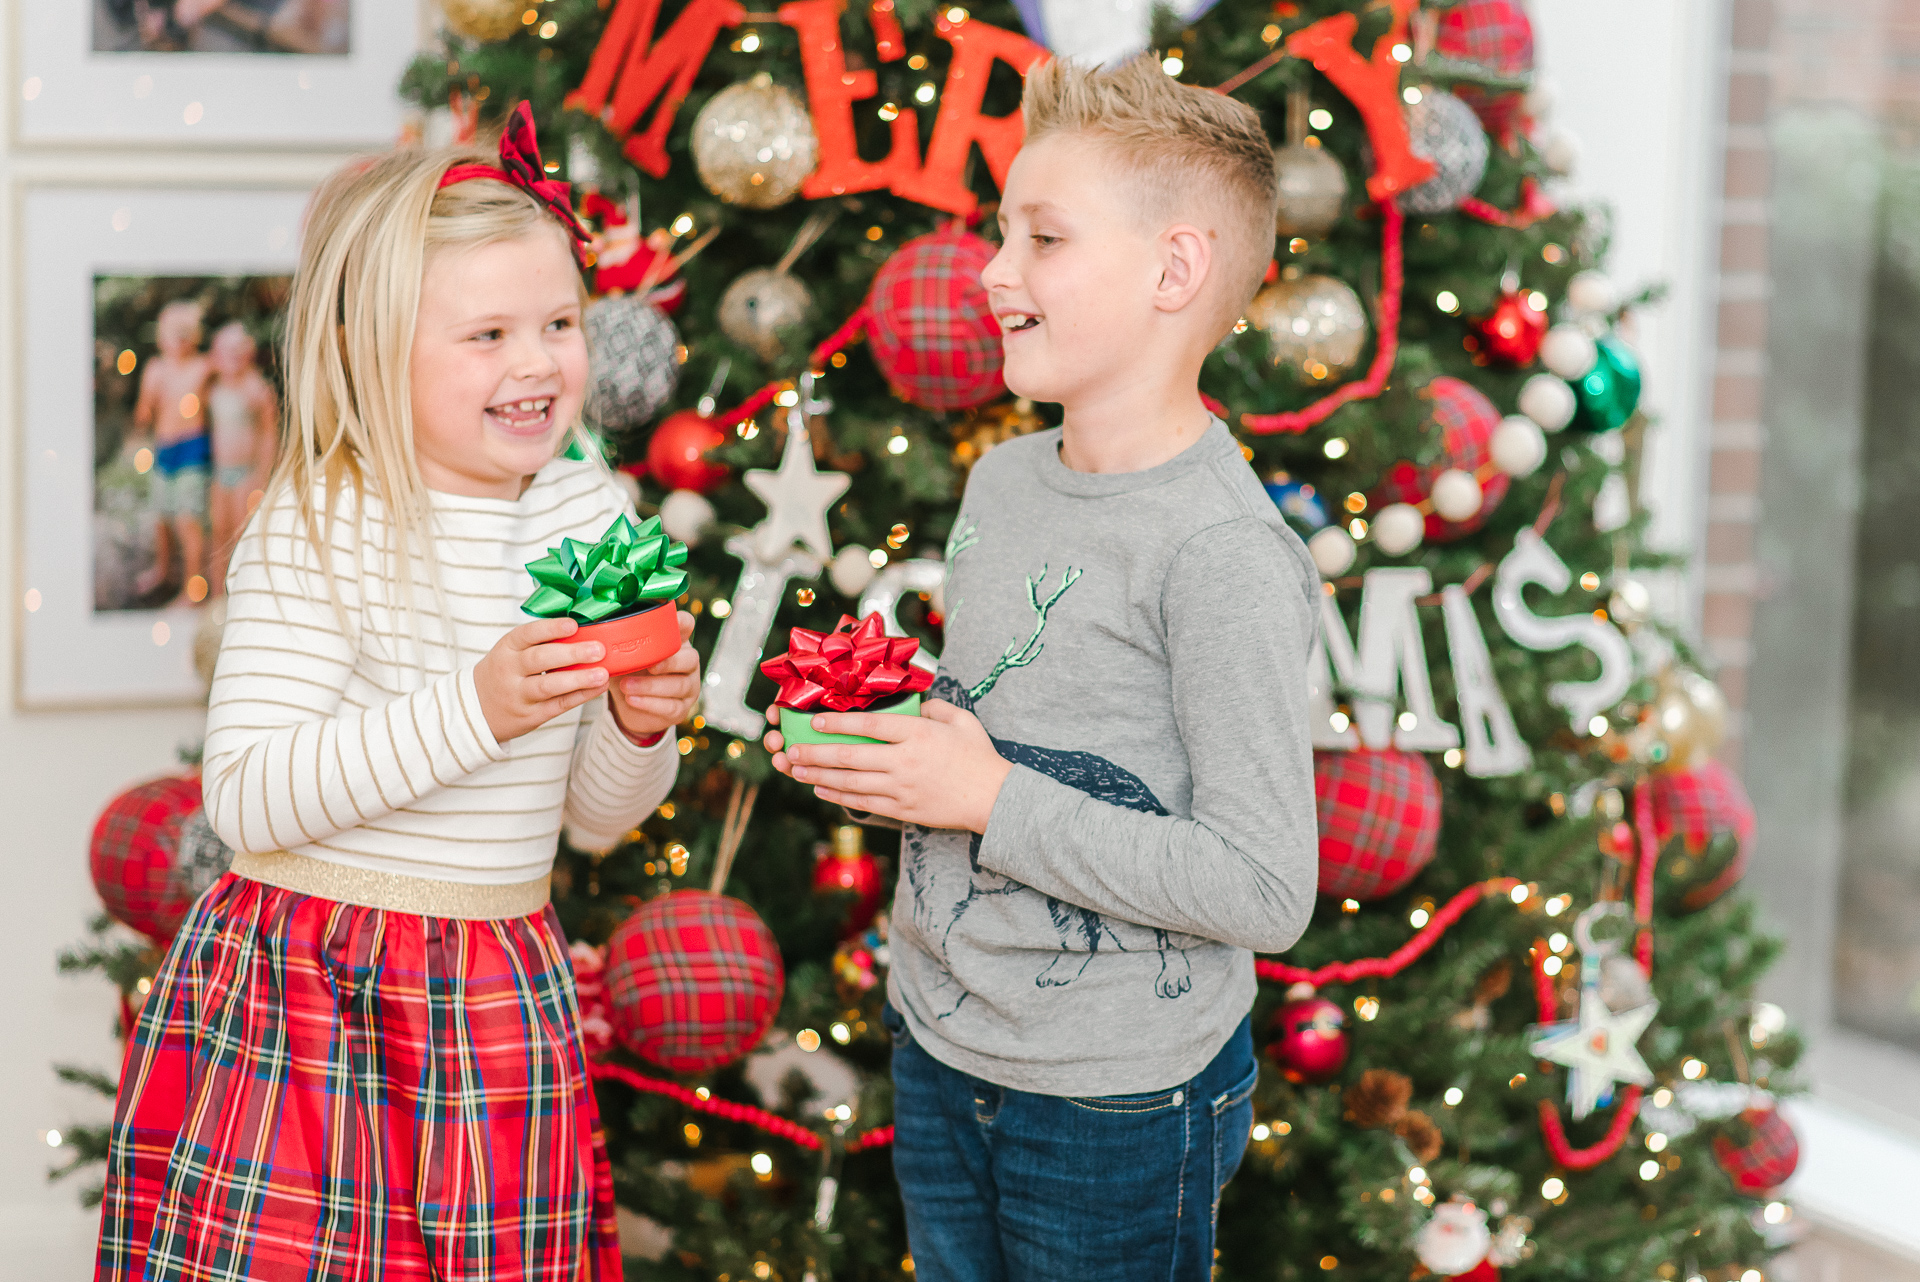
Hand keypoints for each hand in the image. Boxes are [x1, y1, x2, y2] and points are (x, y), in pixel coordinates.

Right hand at [473, 617, 608, 744]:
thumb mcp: (510, 652)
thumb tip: (583, 628)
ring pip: (548, 686)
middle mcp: (510, 670)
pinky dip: (580, 696)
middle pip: (539, 659)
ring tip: (602, 673)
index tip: (573, 625)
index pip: (527, 634)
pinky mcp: (531, 715)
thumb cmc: (504, 673)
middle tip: (598, 649)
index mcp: (507, 648)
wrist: (477, 709)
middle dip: (571, 653)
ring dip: (578, 679)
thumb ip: (539, 642)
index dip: (551, 629)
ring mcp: (519, 695)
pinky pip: (558, 705)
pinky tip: (598, 687)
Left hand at [610, 610, 699, 739]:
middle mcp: (687, 663)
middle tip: (649, 666)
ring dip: (650, 686)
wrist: (631, 705)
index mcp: (675, 643)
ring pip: (679, 685)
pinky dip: (649, 703)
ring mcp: (688, 687)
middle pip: (690, 658)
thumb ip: (619, 645)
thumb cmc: (630, 673)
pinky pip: (671, 706)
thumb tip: (597, 632)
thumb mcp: (624, 657)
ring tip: (625, 686)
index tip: (670, 622)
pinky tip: (632, 699)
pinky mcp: (681, 709)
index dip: (682, 622)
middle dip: (669, 662)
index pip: (686, 625)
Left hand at [764, 698, 1010, 832]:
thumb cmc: (979, 757)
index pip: (870, 725)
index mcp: (918, 734)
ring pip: (851, 782)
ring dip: (819, 775)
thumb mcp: (961, 720)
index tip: (816, 720)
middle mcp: (905, 761)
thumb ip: (934, 707)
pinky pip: (863, 802)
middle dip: (816, 752)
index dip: (839, 722)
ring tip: (796, 769)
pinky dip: (839, 796)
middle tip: (792, 748)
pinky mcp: (902, 809)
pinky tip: (822, 790)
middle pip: (851, 756)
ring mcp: (902, 788)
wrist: (994, 800)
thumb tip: (913, 704)